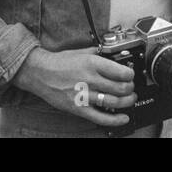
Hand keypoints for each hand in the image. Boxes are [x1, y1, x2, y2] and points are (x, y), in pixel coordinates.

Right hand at [14, 46, 136, 127]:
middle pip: (120, 88)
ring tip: (129, 99)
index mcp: (92, 63)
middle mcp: (90, 79)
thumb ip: (98, 54)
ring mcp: (84, 95)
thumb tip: (113, 55)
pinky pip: (100, 118)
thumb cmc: (60, 62)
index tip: (131, 75)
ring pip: (114, 102)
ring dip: (127, 102)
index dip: (130, 75)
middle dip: (130, 89)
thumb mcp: (81, 52)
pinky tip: (123, 118)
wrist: (40, 73)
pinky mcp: (78, 108)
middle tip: (131, 88)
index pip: (121, 72)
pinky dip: (115, 120)